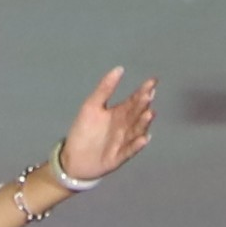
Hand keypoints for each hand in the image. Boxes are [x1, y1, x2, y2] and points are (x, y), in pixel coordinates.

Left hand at [59, 67, 156, 181]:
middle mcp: (125, 126)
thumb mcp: (91, 106)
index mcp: (119, 113)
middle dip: (143, 104)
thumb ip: (105, 88)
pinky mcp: (120, 156)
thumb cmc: (83, 130)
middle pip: (137, 114)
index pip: (134, 100)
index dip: (143, 91)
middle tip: (149, 95)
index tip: (153, 81)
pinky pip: (129, 150)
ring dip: (143, 123)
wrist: (73, 158)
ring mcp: (124, 141)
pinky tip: (143, 139)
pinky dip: (136, 145)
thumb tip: (119, 68)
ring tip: (149, 114)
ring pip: (136, 131)